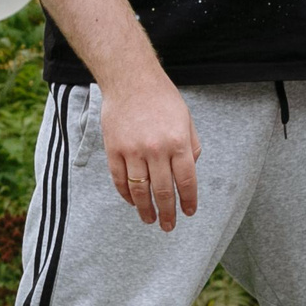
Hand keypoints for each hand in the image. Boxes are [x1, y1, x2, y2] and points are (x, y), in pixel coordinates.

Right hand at [102, 78, 200, 230]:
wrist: (130, 79)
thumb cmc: (162, 98)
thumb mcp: (186, 120)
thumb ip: (191, 146)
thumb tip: (190, 171)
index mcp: (178, 143)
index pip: (186, 181)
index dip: (188, 201)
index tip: (188, 212)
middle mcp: (156, 150)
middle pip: (163, 191)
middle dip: (168, 212)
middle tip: (169, 226)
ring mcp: (133, 151)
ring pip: (140, 190)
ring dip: (145, 209)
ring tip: (150, 220)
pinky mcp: (114, 149)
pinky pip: (120, 180)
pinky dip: (126, 195)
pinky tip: (132, 202)